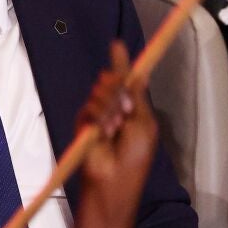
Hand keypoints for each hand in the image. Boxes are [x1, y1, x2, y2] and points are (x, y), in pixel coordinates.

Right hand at [76, 41, 157, 227]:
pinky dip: (98, 118)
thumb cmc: (135, 159)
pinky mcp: (83, 125)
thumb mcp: (143, 125)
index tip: (116, 45)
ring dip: (110, 109)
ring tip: (115, 130)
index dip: (122, 63)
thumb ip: (136, 98)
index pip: (127, 80)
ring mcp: (98, 116)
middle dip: (118, 91)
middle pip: (112, 82)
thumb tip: (134, 73)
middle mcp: (115, 108)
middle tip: (124, 114)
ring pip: (100, 93)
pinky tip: (105, 133)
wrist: (112, 183)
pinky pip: (89, 109)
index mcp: (133, 109)